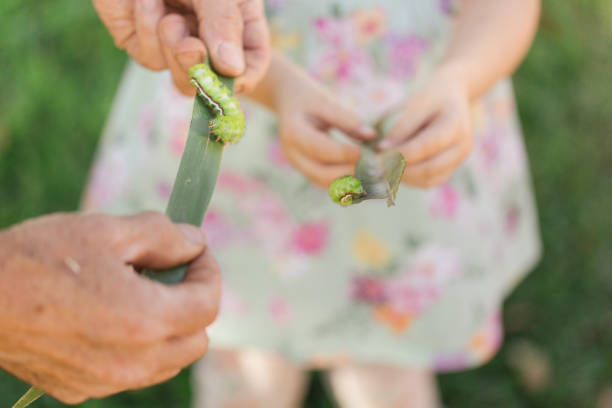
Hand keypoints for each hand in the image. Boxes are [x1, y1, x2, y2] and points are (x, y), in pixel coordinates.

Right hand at [0, 212, 220, 403]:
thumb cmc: (38, 258)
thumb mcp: (107, 231)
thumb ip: (164, 237)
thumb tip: (195, 244)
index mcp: (146, 320)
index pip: (208, 303)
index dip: (208, 271)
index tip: (194, 252)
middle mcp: (133, 362)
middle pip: (197, 339)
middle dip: (194, 302)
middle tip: (170, 271)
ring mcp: (106, 381)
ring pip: (169, 361)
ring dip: (171, 328)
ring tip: (141, 292)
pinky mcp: (81, 388)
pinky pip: (133, 372)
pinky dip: (140, 348)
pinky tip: (112, 317)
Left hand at [92, 0, 270, 93]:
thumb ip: (225, 23)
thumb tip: (233, 69)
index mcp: (238, 20)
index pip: (252, 62)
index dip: (244, 76)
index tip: (232, 75)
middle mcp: (208, 36)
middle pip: (214, 80)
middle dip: (201, 68)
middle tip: (189, 47)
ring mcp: (176, 44)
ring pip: (182, 77)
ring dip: (173, 47)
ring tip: (169, 16)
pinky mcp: (144, 45)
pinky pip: (152, 59)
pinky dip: (149, 30)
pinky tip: (147, 2)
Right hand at [274, 59, 375, 187]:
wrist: (288, 102)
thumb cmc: (308, 98)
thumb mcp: (325, 101)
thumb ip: (346, 118)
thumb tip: (371, 135)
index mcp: (293, 133)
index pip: (321, 149)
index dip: (345, 153)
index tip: (370, 154)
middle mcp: (292, 154)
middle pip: (321, 174)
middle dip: (350, 174)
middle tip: (377, 169)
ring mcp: (298, 165)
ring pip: (325, 183)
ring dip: (350, 182)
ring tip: (374, 175)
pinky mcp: (307, 170)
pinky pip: (327, 182)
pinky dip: (346, 182)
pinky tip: (366, 176)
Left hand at [381, 64, 473, 187]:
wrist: (451, 98)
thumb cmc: (430, 98)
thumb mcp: (416, 103)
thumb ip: (402, 127)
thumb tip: (383, 150)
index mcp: (456, 124)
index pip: (427, 145)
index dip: (401, 153)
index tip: (378, 153)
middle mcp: (462, 146)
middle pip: (429, 168)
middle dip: (400, 169)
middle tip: (376, 167)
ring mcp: (459, 160)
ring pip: (429, 180)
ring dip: (404, 178)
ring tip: (383, 169)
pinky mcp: (451, 169)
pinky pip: (430, 182)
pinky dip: (411, 180)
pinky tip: (395, 172)